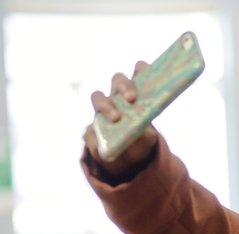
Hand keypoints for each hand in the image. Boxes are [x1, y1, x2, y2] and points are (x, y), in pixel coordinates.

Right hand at [83, 61, 158, 178]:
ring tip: (116, 118)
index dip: (141, 69)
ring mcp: (102, 110)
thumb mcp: (148, 140)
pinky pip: (90, 128)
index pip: (138, 76)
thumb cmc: (141, 141)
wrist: (128, 160)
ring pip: (98, 97)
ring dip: (106, 105)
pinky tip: (100, 142)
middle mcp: (117, 98)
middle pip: (117, 81)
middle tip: (132, 98)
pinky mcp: (91, 129)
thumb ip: (145, 135)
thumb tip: (139, 132)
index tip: (144, 67)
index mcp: (135, 96)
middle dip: (124, 86)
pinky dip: (95, 135)